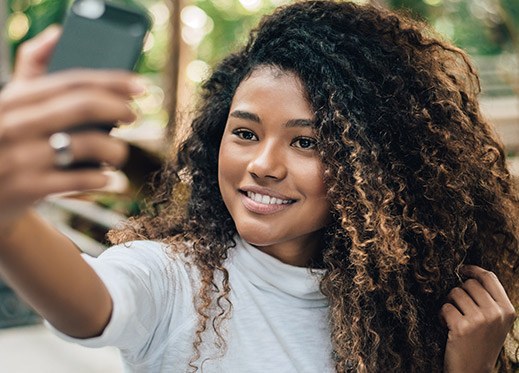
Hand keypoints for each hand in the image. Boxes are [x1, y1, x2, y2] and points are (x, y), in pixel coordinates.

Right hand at [0, 26, 141, 221]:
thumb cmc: (4, 142)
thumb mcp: (9, 104)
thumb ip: (31, 70)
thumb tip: (57, 33)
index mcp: (13, 100)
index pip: (71, 81)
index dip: (112, 80)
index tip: (140, 85)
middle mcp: (14, 125)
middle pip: (83, 106)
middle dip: (120, 108)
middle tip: (134, 116)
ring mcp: (20, 158)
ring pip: (89, 144)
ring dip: (116, 150)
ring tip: (119, 154)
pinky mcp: (29, 188)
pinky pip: (82, 179)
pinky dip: (103, 178)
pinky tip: (107, 178)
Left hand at [440, 265, 516, 372]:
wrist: (474, 371)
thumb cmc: (481, 343)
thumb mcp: (496, 322)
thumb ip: (490, 301)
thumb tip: (471, 275)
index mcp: (507, 310)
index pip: (490, 277)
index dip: (473, 270)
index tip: (462, 270)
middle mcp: (496, 313)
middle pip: (469, 284)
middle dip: (459, 292)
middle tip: (458, 307)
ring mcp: (480, 320)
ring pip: (455, 293)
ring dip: (449, 303)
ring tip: (454, 318)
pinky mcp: (462, 327)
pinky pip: (445, 307)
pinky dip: (441, 315)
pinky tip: (448, 327)